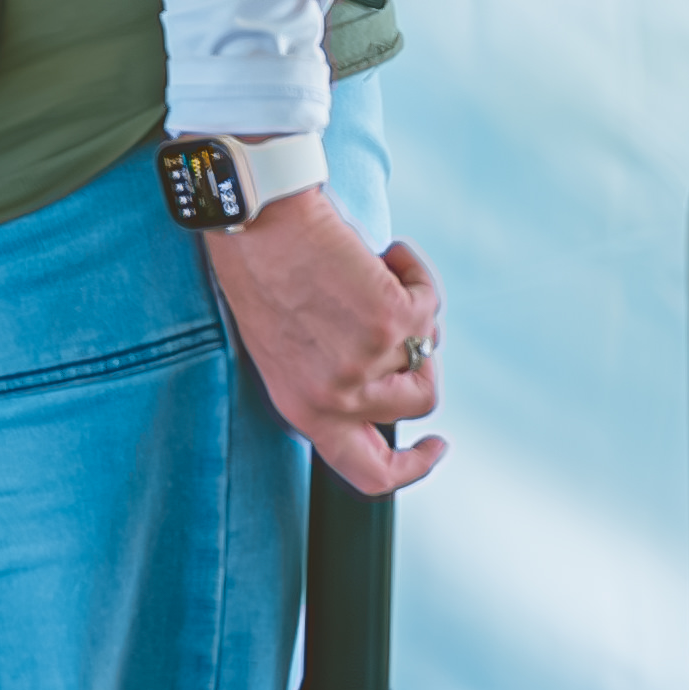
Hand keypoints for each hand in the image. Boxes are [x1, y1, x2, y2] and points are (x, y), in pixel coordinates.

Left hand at [199, 188, 446, 493]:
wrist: (253, 216)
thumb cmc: (261, 271)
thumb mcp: (283, 348)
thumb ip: (329, 379)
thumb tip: (390, 380)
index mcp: (303, 408)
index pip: (368, 473)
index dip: (412, 467)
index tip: (435, 445)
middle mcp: (335, 396)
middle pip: (417, 404)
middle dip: (419, 359)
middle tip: (392, 317)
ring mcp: (366, 361)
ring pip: (428, 350)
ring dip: (412, 310)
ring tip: (370, 273)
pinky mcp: (391, 320)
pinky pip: (430, 303)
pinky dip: (414, 272)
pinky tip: (384, 253)